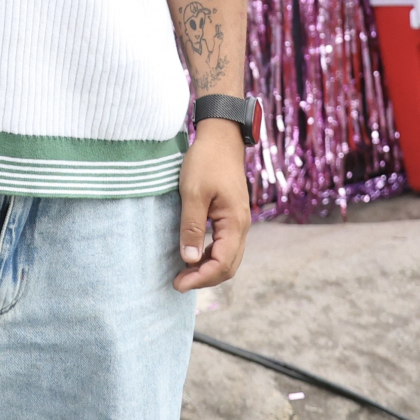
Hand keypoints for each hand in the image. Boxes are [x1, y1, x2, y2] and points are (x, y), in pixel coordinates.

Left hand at [173, 126, 249, 291]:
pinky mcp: (231, 216)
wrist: (221, 136)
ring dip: (208, 268)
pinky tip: (193, 254)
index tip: (177, 283)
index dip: (200, 278)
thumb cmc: (206, 161)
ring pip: (228, 257)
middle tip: (178, 282)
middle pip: (228, 266)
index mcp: (235, 223)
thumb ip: (191, 227)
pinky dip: (211, 256)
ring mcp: (238, 221)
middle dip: (204, 278)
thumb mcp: (193, 193)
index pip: (222, 264)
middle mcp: (241, 226)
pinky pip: (225, 245)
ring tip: (183, 272)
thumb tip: (189, 259)